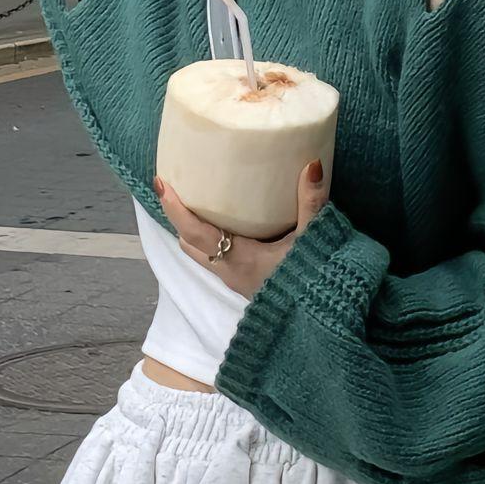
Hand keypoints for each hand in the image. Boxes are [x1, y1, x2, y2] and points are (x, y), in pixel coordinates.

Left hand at [155, 163, 326, 299]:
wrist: (324, 318)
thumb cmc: (315, 280)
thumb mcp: (313, 238)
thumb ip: (312, 202)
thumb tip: (311, 164)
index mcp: (239, 259)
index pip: (195, 232)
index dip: (175, 208)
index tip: (161, 184)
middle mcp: (230, 272)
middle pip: (189, 243)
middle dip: (177, 217)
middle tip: (174, 188)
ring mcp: (236, 281)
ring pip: (200, 253)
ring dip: (191, 231)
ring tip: (194, 204)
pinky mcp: (246, 284)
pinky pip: (215, 259)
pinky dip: (209, 241)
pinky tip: (225, 226)